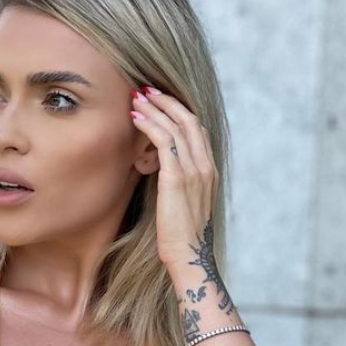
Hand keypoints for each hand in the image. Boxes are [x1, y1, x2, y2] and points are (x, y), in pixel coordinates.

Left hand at [128, 85, 218, 268]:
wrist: (188, 256)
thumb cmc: (181, 237)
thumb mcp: (184, 203)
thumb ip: (178, 182)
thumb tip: (161, 171)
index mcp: (209, 171)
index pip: (198, 130)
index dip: (179, 110)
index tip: (160, 100)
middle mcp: (205, 166)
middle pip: (189, 120)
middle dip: (167, 100)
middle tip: (146, 89)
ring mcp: (194, 171)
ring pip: (176, 126)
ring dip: (155, 108)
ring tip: (136, 97)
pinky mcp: (177, 178)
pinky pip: (164, 141)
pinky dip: (150, 124)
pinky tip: (136, 118)